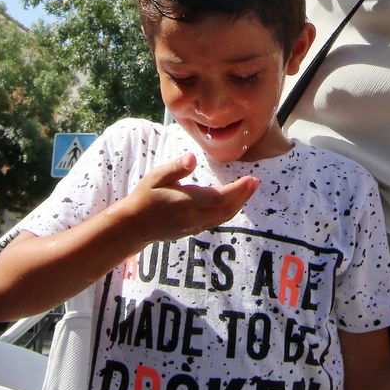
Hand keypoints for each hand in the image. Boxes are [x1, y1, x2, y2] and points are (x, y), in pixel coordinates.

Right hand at [119, 153, 258, 242]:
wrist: (134, 225)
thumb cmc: (145, 196)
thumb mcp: (156, 177)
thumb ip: (176, 168)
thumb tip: (192, 158)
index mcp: (185, 202)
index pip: (218, 197)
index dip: (238, 190)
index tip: (251, 179)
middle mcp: (193, 217)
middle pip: (226, 209)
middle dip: (243, 196)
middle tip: (256, 182)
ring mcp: (194, 226)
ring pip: (223, 217)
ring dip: (239, 204)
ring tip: (249, 190)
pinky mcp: (193, 231)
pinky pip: (216, 221)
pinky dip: (229, 211)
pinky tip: (233, 202)